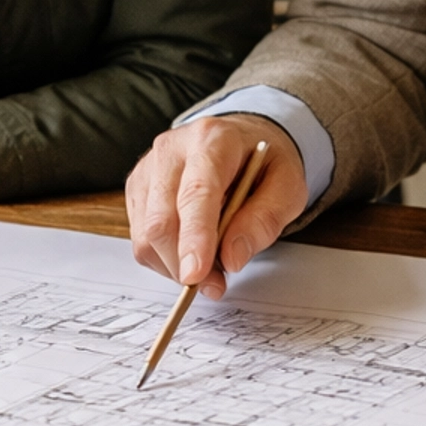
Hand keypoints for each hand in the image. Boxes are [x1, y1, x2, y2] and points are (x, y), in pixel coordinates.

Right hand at [127, 115, 306, 295]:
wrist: (240, 141)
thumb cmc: (263, 164)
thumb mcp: (287, 187)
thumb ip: (264, 221)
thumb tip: (231, 258)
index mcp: (212, 140)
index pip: (196, 193)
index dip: (194, 237)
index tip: (196, 274)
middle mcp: (172, 150)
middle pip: (161, 219)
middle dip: (184, 263)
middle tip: (215, 284)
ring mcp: (148, 169)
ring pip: (146, 235)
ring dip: (175, 265)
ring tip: (208, 265)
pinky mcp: (137, 189)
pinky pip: (141, 239)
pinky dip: (165, 258)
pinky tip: (190, 249)